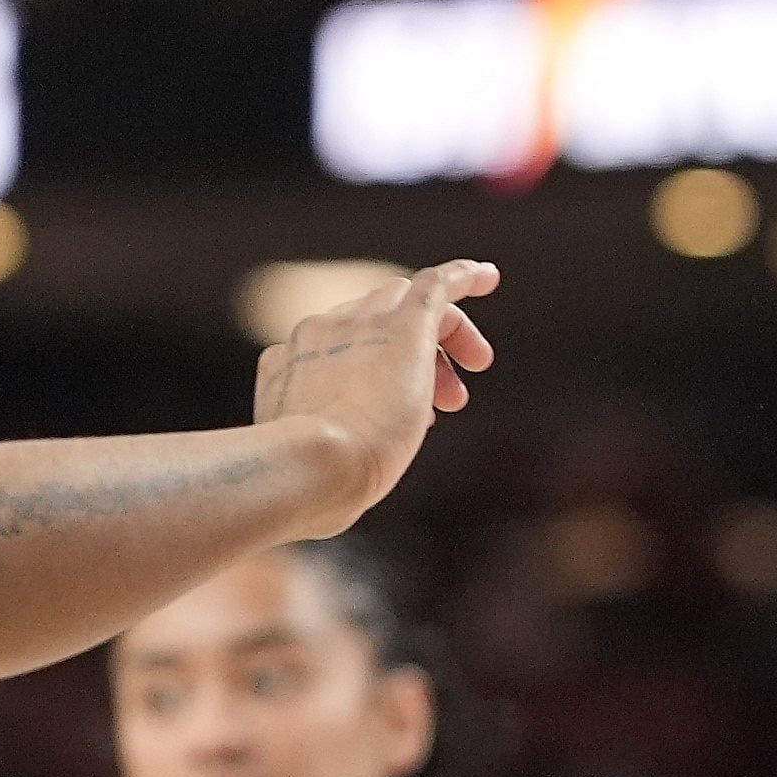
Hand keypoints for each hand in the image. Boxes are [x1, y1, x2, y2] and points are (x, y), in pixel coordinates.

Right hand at [252, 260, 498, 528]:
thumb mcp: (307, 472)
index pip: (337, 346)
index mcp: (286, 365)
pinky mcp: (403, 323)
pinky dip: (462, 276)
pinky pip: (435, 284)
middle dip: (411, 351)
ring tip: (475, 368)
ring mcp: (356, 324)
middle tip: (450, 399)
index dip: (372, 369)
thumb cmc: (312, 488)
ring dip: (442, 335)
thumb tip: (332, 500)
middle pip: (372, 317)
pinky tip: (489, 277)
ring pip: (404, 303)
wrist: (315, 466)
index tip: (407, 407)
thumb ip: (321, 466)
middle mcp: (316, 334)